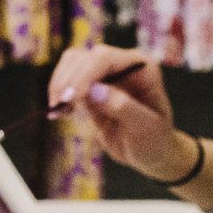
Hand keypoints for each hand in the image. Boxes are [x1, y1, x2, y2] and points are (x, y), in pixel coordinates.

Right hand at [48, 45, 186, 177]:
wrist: (150, 154)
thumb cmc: (154, 140)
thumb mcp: (145, 128)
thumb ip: (123, 107)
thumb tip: (95, 90)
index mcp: (140, 66)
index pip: (105, 59)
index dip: (84, 75)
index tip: (70, 98)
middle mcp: (122, 64)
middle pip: (84, 58)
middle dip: (68, 80)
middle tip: (59, 107)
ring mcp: (105, 74)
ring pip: (72, 65)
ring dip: (60, 85)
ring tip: (58, 111)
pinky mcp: (91, 88)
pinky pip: (68, 82)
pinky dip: (59, 95)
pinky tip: (58, 114)